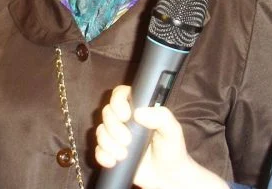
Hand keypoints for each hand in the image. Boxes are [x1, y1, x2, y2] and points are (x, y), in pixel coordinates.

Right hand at [95, 85, 228, 188]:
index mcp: (138, 109)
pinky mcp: (111, 152)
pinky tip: (114, 161)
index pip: (120, 94)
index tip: (125, 115)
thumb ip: (161, 117)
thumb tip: (139, 113)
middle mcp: (125, 120)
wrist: (167, 176)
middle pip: (107, 112)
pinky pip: (98, 150)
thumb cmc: (171, 149)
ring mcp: (116, 136)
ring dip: (109, 143)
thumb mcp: (173, 130)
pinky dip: (103, 155)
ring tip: (124, 154)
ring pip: (100, 131)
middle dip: (114, 127)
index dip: (118, 102)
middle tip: (128, 140)